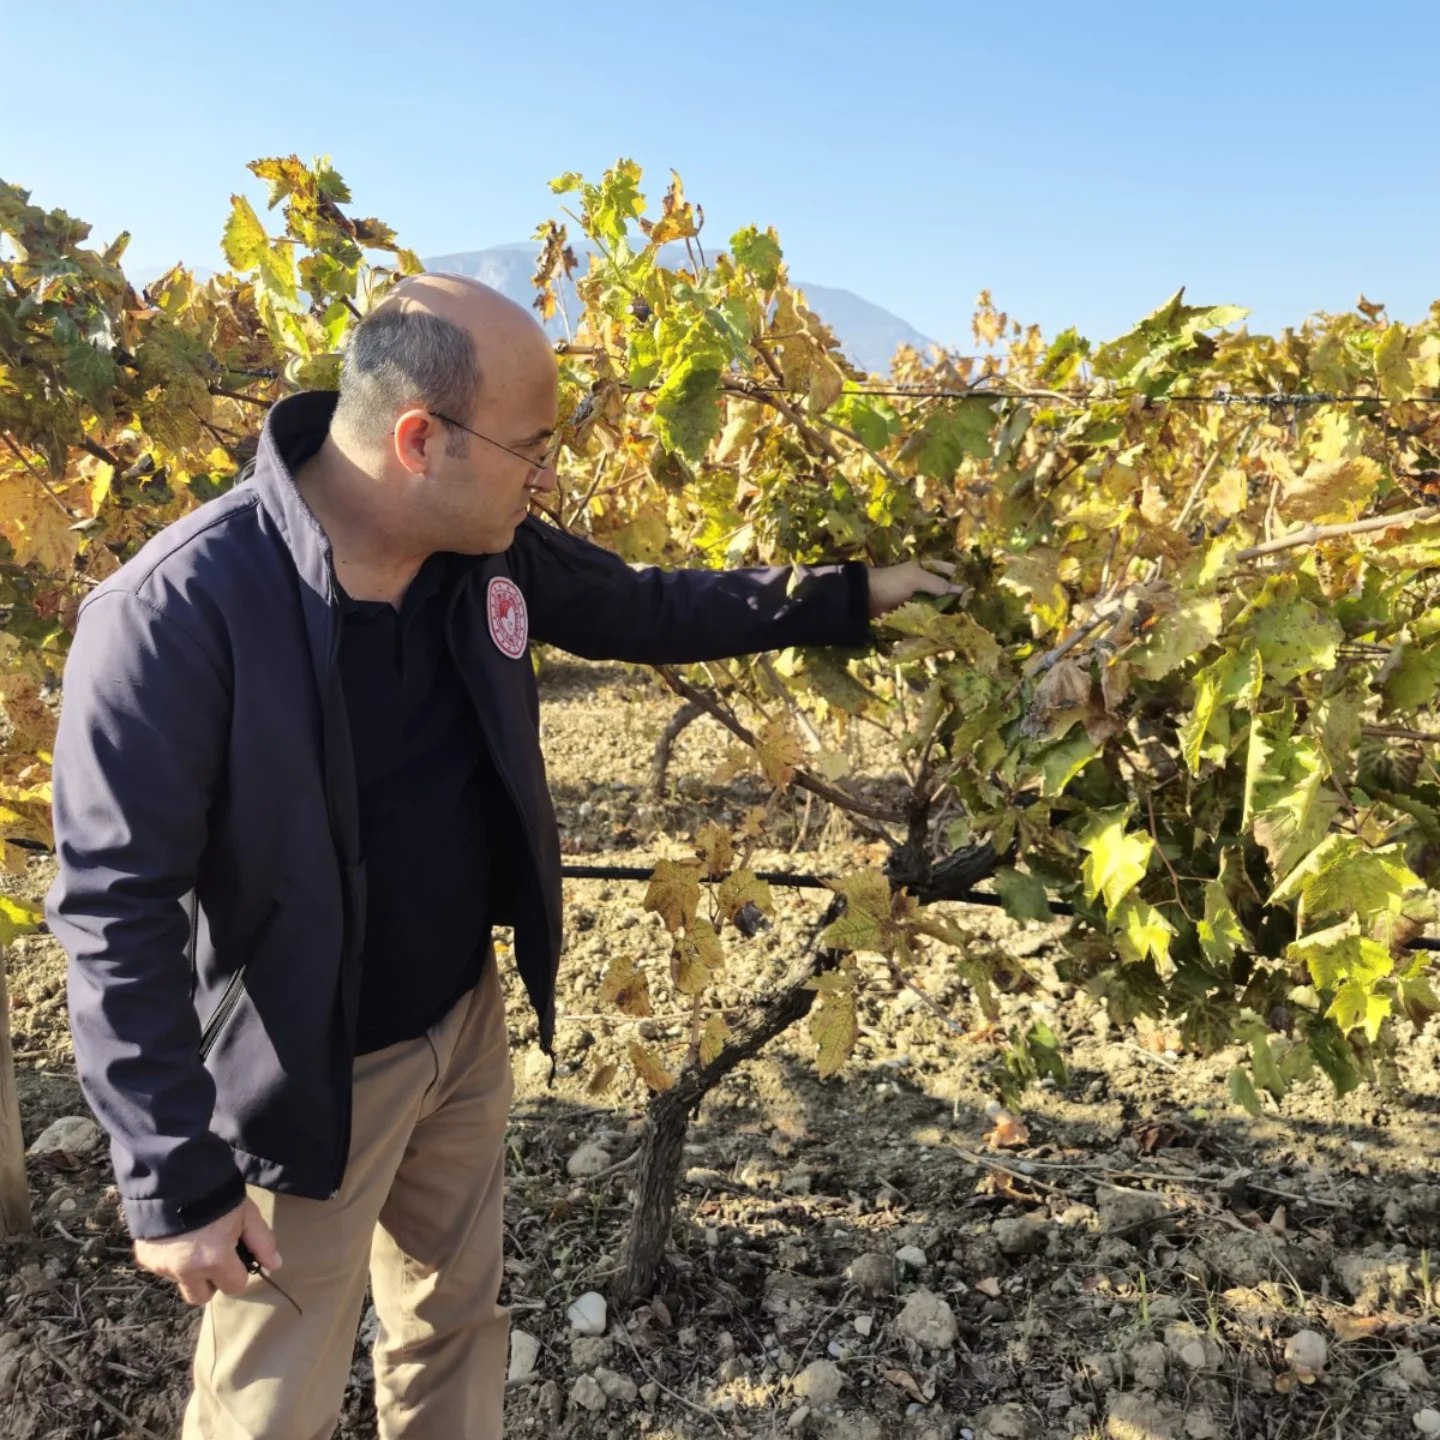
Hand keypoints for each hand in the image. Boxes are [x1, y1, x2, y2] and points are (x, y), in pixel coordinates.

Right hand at [133, 1196, 279, 1306]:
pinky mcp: (145, 1259)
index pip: (234, 1286)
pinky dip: (171, 1258)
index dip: (239, 1271)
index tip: (236, 1255)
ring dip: (190, 1270)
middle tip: (214, 1255)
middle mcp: (186, 1271)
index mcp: (215, 1261)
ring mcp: (162, 1267)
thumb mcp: (246, 1214)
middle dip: (211, 1282)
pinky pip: (163, 1269)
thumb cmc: (217, 1195)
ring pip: (181, 1282)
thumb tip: (275, 1264)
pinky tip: (176, 1236)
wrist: (174, 1176)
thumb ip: (262, 1241)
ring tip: (194, 1239)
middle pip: (202, 1297)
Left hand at [866, 560, 963, 619]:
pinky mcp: (912, 612)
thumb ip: (937, 583)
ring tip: (962, 621)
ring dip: (946, 611)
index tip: (974, 591)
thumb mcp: (915, 579)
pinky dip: (934, 619)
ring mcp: (917, 598)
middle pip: (945, 590)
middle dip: (955, 598)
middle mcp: (924, 582)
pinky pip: (927, 615)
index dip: (960, 579)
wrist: (865, 598)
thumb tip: (961, 589)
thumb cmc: (891, 583)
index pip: (949, 571)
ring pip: (937, 604)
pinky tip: (945, 626)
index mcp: (925, 569)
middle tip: (971, 610)